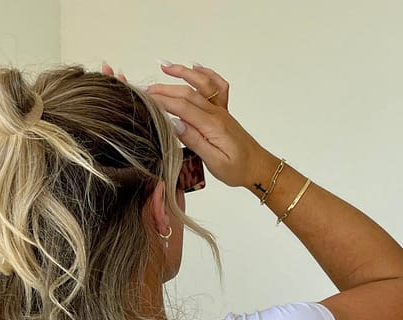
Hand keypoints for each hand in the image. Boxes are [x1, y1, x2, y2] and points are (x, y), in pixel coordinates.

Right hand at [144, 63, 276, 192]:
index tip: (144, 98)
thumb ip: (195, 141)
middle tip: (144, 89)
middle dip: (164, 88)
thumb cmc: (237, 168)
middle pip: (187, 93)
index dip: (161, 101)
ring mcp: (220, 110)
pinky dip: (206, 74)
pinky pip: (217, 87)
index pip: (182, 108)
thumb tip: (174, 124)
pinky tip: (196, 68)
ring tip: (166, 67)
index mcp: (212, 125)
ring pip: (201, 84)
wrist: (258, 167)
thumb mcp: (214, 161)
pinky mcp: (222, 112)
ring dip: (183, 73)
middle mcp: (216, 113)